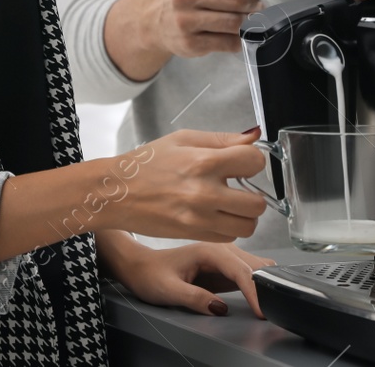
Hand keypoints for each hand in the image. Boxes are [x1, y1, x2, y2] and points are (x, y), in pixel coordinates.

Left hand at [99, 232, 276, 318]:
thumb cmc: (150, 274)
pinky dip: (259, 283)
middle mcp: (220, 249)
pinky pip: (249, 273)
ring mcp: (224, 257)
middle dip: (265, 286)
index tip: (260, 310)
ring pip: (256, 267)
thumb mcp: (167, 289)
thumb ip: (194, 298)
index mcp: (207, 250)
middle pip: (254, 265)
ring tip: (269, 304)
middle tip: (271, 309)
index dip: (253, 291)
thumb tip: (220, 308)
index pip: (240, 269)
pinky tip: (261, 296)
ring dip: (264, 283)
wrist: (140, 267)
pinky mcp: (225, 267)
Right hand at [109, 128, 267, 242]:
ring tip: (231, 204)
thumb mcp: (182, 139)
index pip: (254, 162)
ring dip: (245, 215)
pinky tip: (215, 214)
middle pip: (258, 202)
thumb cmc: (145, 164)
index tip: (244, 162)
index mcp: (203, 162)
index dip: (253, 160)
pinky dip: (228, 228)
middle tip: (240, 187)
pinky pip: (229, 237)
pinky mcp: (194, 235)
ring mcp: (200, 218)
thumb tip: (253, 136)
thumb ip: (221, 139)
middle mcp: (204, 192)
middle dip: (254, 193)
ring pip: (248, 226)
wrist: (117, 193)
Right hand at [157, 0, 260, 57]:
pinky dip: (240, 39)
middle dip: (256, 3)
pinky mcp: (190, 43)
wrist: (155, 17)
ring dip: (250, 22)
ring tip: (251, 17)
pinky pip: (229, 43)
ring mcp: (185, 20)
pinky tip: (237, 33)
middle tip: (259, 3)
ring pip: (236, 23)